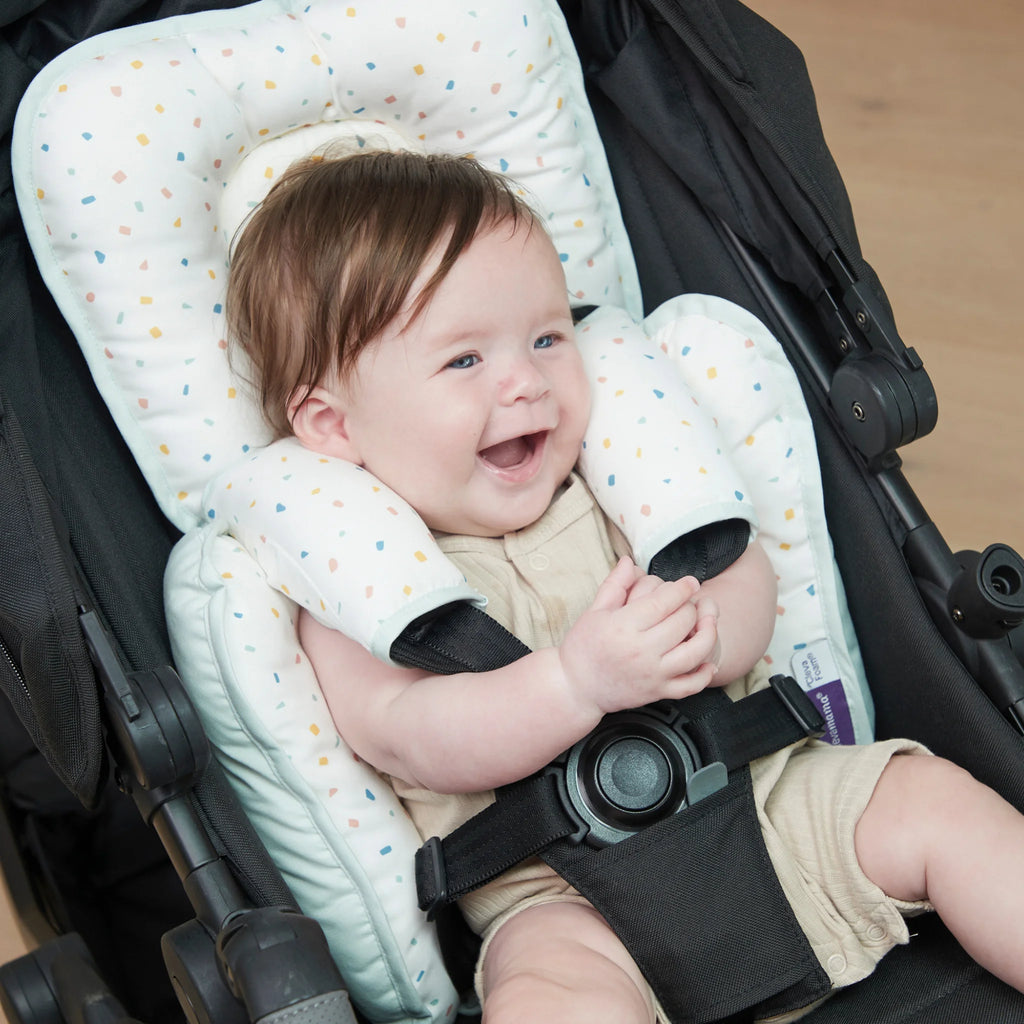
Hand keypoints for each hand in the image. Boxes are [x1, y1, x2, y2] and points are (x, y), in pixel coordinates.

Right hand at [558, 557, 719, 714]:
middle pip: (682, 622)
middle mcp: (641, 650)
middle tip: (688, 602)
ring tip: (707, 623)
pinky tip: (708, 662)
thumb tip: (629, 560)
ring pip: (695, 652)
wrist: (575, 688)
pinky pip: (691, 685)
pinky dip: (705, 674)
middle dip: (691, 607)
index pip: (664, 602)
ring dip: (708, 633)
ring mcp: (652, 674)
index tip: (690, 582)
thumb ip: (615, 585)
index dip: (682, 588)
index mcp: (624, 626)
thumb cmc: (582, 648)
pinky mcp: (658, 692)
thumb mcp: (594, 612)